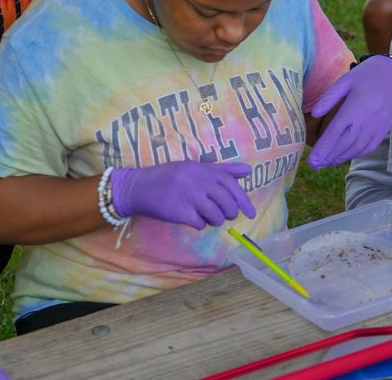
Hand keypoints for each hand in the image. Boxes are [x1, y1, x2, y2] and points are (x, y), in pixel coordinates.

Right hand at [111, 161, 255, 229]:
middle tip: (225, 215)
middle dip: (230, 212)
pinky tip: (192, 219)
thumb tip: (248, 171)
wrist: (139, 186)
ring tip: (207, 217)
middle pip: (226, 202)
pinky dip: (200, 224)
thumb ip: (222, 170)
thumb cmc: (170, 177)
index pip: (231, 184)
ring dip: (215, 220)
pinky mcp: (180, 212)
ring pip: (216, 215)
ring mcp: (189, 196)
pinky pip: (200, 224)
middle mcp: (198, 181)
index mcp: (203, 169)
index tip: (252, 212)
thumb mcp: (196, 168)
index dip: (243, 199)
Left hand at [307, 55, 391, 168]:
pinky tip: (345, 156)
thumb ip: (328, 98)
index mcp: (355, 107)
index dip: (323, 148)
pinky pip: (370, 147)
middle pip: (345, 144)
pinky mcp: (385, 129)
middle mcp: (367, 119)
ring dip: (341, 158)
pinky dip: (356, 154)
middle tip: (315, 165)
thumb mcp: (344, 81)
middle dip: (329, 156)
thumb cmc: (364, 77)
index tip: (311, 160)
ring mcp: (378, 126)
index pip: (336, 131)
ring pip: (357, 148)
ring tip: (327, 163)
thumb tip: (314, 114)